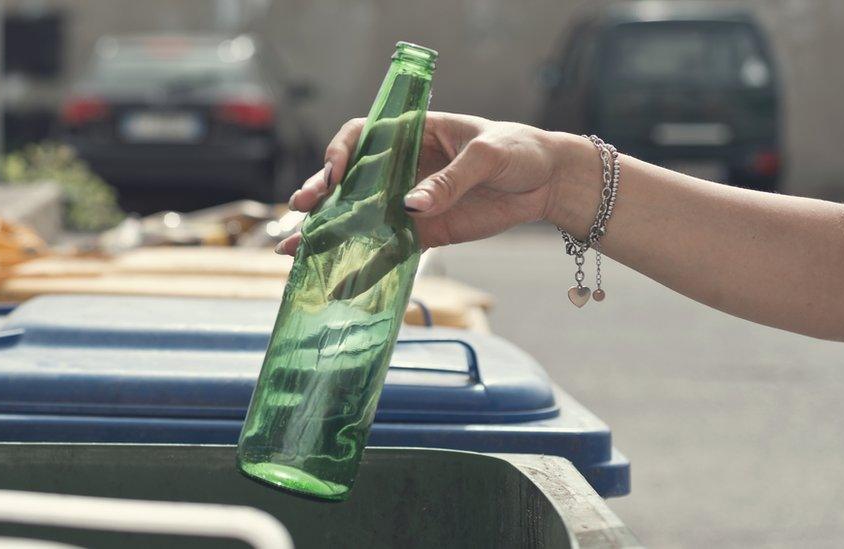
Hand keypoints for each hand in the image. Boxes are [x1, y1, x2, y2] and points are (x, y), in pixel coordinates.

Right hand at [275, 112, 566, 254]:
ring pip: (360, 215)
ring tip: (295, 250)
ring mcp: (409, 201)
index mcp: (414, 134)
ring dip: (328, 231)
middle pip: (350, 178)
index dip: (342, 151)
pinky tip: (339, 279)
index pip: (364, 135)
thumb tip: (411, 206)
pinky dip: (364, 264)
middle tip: (300, 208)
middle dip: (320, 192)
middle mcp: (403, 166)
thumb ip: (451, 179)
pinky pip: (388, 247)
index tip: (336, 172)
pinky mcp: (424, 232)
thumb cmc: (519, 150)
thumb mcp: (488, 155)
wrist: (549, 182)